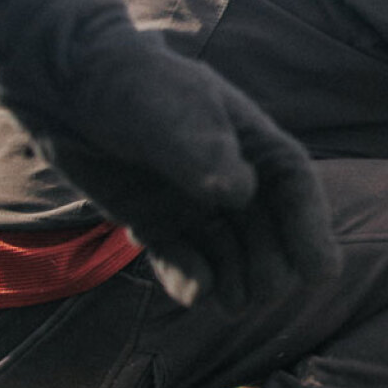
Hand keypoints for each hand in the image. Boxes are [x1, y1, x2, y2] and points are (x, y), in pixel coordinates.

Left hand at [0, 0, 337, 312]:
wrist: (67, 88)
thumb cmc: (132, 86)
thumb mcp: (170, 112)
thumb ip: (202, 152)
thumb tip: (241, 195)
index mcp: (251, 143)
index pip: (296, 189)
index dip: (312, 231)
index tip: (320, 274)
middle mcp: (231, 179)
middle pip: (270, 233)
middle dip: (269, 267)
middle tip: (252, 293)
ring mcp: (194, 204)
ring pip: (232, 256)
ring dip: (236, 283)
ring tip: (226, 301)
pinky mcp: (158, 223)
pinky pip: (185, 263)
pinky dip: (192, 283)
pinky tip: (193, 291)